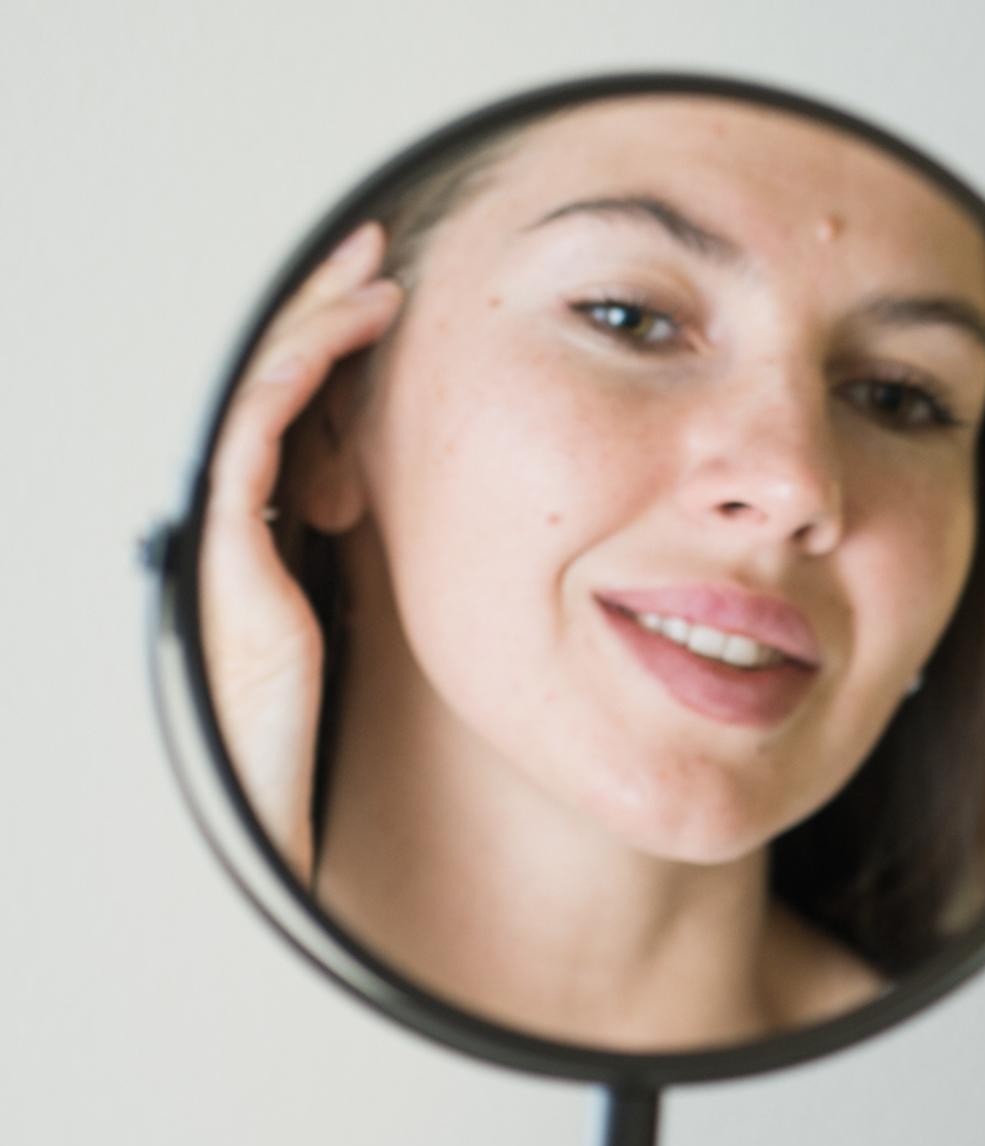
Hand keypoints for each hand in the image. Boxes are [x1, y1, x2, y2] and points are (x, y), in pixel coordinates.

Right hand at [199, 222, 402, 879]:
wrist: (287, 810)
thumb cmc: (331, 745)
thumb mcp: (385, 643)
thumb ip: (414, 590)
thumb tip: (508, 566)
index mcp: (289, 538)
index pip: (315, 416)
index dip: (350, 355)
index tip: (402, 308)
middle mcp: (257, 523)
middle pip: (287, 387)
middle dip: (332, 313)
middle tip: (382, 254)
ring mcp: (238, 531)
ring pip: (270, 393)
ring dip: (320, 326)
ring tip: (374, 278)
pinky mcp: (235, 552)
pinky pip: (257, 434)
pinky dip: (298, 376)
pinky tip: (343, 339)